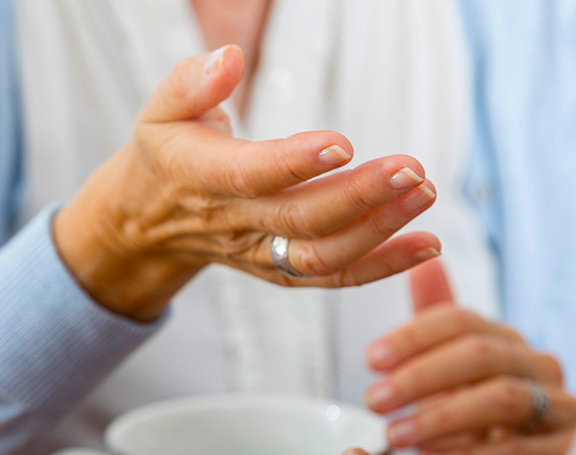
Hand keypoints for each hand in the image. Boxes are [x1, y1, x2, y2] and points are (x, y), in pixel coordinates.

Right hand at [54, 45, 440, 320]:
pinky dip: (382, 265)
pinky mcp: (280, 269)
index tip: (342, 143)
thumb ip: (191, 84)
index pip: (249, 175)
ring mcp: (259, 253)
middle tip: (411, 170)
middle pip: (299, 221)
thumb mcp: (159, 110)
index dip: (294, 164)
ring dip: (379, 231)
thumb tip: (228, 58)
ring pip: (322, 255)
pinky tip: (427, 244)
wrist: (148, 224)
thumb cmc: (165, 154)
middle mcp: (232, 223)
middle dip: (359, 197)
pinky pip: (332, 277)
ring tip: (425, 194)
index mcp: (199, 177)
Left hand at [365, 260, 575, 454]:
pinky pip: (520, 453)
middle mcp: (542, 372)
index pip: (463, 323)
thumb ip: (433, 331)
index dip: (415, 336)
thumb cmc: (472, 443)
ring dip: (442, 417)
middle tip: (374, 400)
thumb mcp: (444, 388)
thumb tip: (422, 263)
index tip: (370, 360)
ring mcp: (564, 414)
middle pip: (484, 356)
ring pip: (505, 399)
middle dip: (422, 376)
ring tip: (396, 436)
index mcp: (508, 347)